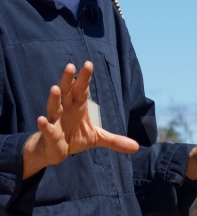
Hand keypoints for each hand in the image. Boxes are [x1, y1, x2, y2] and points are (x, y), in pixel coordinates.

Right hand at [23, 62, 139, 178]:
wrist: (54, 151)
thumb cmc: (74, 137)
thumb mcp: (97, 138)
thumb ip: (115, 140)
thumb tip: (136, 147)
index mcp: (78, 106)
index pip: (82, 89)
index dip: (85, 78)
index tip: (88, 64)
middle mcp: (65, 110)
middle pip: (67, 92)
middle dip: (68, 80)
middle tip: (70, 66)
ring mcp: (56, 121)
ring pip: (54, 107)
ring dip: (54, 98)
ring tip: (55, 88)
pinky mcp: (49, 135)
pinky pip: (47, 129)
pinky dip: (44, 125)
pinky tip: (41, 119)